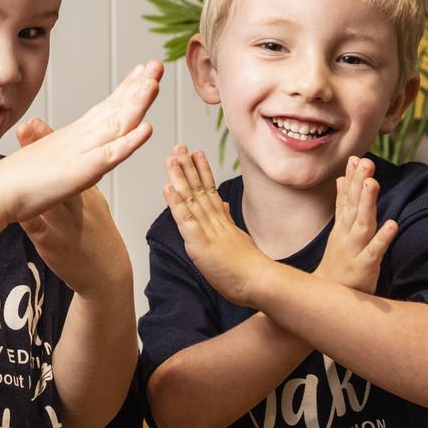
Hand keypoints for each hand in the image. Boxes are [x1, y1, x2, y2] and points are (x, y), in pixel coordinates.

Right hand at [0, 60, 161, 224]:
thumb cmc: (13, 183)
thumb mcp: (40, 162)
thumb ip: (43, 146)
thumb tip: (35, 128)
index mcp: (71, 138)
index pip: (103, 110)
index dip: (125, 92)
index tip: (142, 75)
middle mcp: (77, 139)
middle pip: (113, 108)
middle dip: (137, 86)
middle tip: (156, 65)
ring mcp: (80, 153)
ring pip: (115, 124)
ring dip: (138, 103)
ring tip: (155, 82)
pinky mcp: (80, 172)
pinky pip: (109, 155)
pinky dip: (129, 142)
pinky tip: (146, 128)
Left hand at [15, 118, 130, 295]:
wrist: (107, 274)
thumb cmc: (95, 234)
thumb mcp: (90, 201)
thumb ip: (78, 175)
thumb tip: (64, 150)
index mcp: (85, 190)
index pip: (72, 161)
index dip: (55, 141)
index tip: (35, 121)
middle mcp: (77, 203)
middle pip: (63, 173)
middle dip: (47, 151)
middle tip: (29, 127)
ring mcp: (68, 225)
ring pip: (52, 201)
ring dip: (37, 182)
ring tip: (18, 167)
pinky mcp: (58, 247)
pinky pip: (44, 234)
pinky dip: (34, 225)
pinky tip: (22, 217)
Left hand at [163, 145, 272, 307]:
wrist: (260, 281)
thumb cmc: (249, 268)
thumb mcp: (237, 238)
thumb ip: (228, 220)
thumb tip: (222, 204)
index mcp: (222, 221)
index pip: (210, 190)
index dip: (201, 170)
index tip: (195, 153)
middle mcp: (214, 220)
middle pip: (199, 188)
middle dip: (188, 166)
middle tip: (179, 146)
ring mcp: (207, 229)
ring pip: (191, 198)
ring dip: (179, 177)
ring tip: (172, 157)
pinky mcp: (200, 242)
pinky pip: (185, 219)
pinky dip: (175, 203)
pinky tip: (168, 188)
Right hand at [315, 156, 396, 292]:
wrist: (329, 297)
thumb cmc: (338, 263)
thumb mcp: (338, 231)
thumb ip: (342, 205)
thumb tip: (343, 180)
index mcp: (342, 226)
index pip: (347, 198)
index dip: (352, 178)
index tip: (356, 157)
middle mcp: (346, 235)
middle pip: (353, 206)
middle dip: (359, 183)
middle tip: (365, 163)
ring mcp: (354, 251)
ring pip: (362, 224)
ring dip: (367, 203)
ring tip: (372, 183)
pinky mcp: (363, 268)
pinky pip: (374, 252)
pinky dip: (382, 238)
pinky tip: (392, 224)